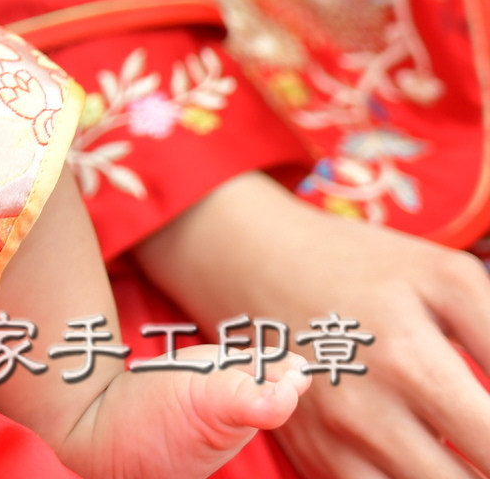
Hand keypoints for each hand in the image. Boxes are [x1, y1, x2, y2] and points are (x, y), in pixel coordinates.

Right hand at [137, 170, 489, 478]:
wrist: (253, 262)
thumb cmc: (364, 268)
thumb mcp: (450, 280)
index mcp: (410, 360)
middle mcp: (367, 411)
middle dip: (487, 458)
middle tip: (486, 437)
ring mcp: (336, 440)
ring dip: (458, 473)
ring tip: (469, 450)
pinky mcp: (317, 458)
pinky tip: (432, 459)